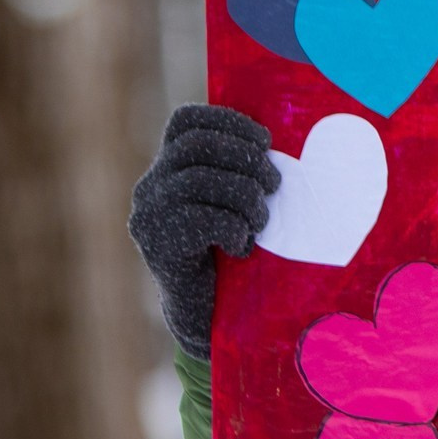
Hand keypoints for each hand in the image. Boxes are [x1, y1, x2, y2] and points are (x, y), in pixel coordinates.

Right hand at [127, 104, 276, 359]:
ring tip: (261, 222)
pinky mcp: (159, 249)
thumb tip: (288, 148)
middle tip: (274, 185)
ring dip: (246, 197)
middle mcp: (151, 188)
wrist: (210, 317)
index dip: (228, 121)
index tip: (265, 142)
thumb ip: (245, 173)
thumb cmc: (238, 255)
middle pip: (196, 146)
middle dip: (246, 158)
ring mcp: (149, 218)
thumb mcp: (239, 204)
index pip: (185, 121)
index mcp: (170, 169)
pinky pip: (202, 220)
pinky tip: (242, 247)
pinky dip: (235, 228)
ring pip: (199, 180)